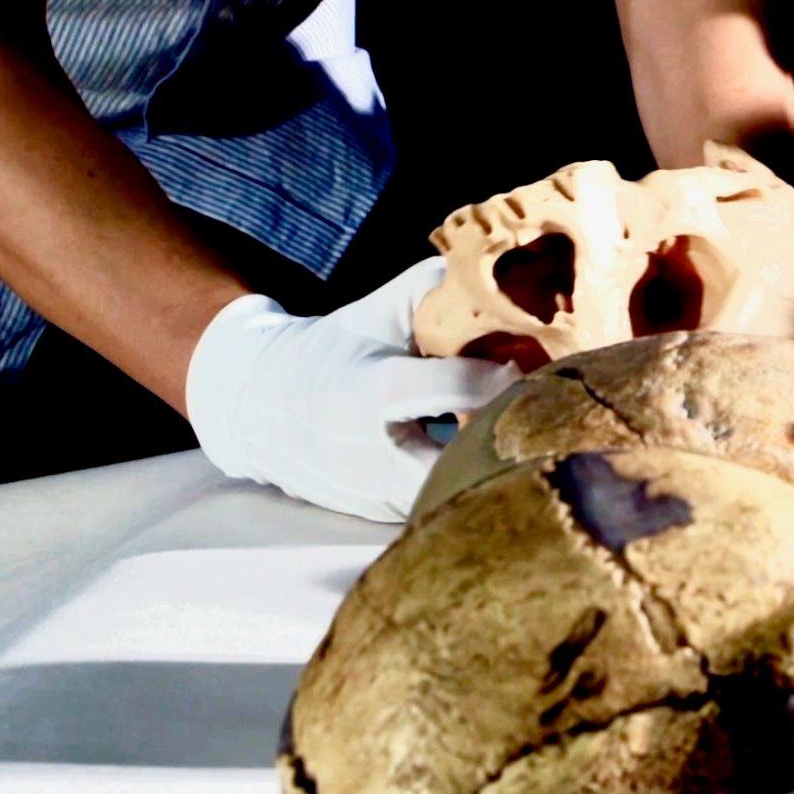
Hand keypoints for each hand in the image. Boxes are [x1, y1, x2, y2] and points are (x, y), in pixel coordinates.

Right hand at [185, 259, 516, 521]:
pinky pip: (437, 502)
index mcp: (375, 390)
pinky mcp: (379, 515)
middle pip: (464, 457)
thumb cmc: (335, 350)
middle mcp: (374, 451)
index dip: (501, 375)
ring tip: (511, 431)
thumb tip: (497, 279)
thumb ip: (432, 288)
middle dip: (505, 436)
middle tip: (532, 412)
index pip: (456, 386)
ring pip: (455, 489)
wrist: (260, 406)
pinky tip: (482, 453)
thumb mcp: (376, 312)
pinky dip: (464, 480)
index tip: (529, 365)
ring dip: (489, 462)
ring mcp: (376, 492)